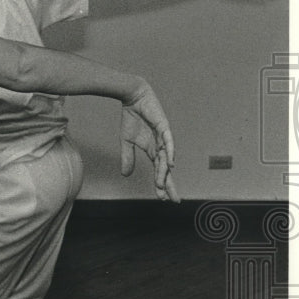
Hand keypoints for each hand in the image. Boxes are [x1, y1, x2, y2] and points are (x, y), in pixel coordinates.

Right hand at [120, 82, 178, 202]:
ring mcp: (164, 138)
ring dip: (164, 172)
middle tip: (173, 200)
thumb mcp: (126, 142)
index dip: (161, 184)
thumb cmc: (132, 118)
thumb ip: (128, 158)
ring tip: (162, 185)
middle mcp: (161, 147)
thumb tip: (125, 175)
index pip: (159, 171)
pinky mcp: (164, 128)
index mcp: (153, 151)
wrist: (133, 98)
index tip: (162, 199)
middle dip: (169, 185)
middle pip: (166, 169)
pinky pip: (168, 143)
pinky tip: (171, 164)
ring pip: (166, 159)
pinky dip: (170, 153)